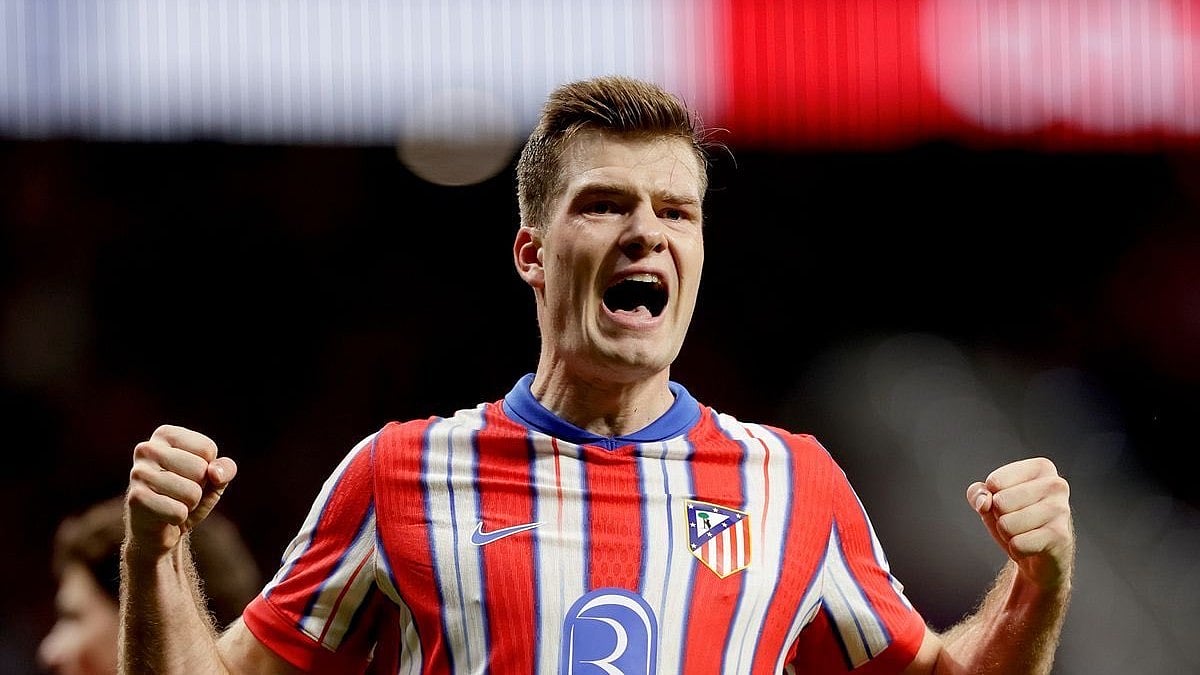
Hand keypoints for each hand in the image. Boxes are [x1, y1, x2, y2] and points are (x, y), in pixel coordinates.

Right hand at [125, 424, 236, 559]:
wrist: (158, 529)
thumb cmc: (187, 496)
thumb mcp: (214, 479)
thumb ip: (225, 469)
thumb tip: (215, 472)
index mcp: (165, 435)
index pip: (207, 449)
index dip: (208, 469)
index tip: (190, 476)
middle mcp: (147, 448)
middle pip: (200, 469)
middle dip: (199, 488)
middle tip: (181, 493)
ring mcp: (138, 473)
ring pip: (191, 492)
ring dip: (189, 504)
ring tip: (172, 503)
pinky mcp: (135, 498)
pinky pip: (178, 512)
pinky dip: (178, 518)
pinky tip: (163, 516)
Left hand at [967, 457, 1073, 592]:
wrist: (1041, 556)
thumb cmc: (1016, 519)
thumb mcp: (991, 501)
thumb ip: (978, 493)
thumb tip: (985, 502)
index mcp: (1041, 467)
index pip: (994, 482)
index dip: (992, 498)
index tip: (1010, 503)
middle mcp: (1056, 484)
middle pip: (1000, 502)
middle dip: (1000, 517)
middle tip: (1017, 521)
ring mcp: (1061, 510)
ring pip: (1006, 524)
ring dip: (1008, 534)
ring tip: (1024, 533)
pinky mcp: (1061, 536)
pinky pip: (1017, 544)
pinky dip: (1017, 550)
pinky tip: (1032, 547)